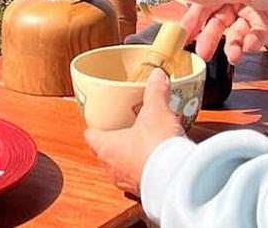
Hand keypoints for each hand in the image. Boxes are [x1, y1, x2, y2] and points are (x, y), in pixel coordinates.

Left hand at [84, 69, 186, 194]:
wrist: (176, 179)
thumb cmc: (156, 147)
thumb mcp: (156, 110)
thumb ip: (155, 91)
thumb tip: (157, 76)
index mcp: (107, 147)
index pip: (91, 136)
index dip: (95, 127)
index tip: (99, 120)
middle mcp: (113, 168)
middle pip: (105, 153)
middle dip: (114, 142)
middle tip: (124, 128)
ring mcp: (127, 182)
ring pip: (122, 168)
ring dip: (130, 158)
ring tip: (143, 144)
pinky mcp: (144, 191)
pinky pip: (140, 178)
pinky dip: (146, 170)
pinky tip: (157, 161)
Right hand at [179, 0, 267, 64]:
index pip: (205, 2)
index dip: (193, 18)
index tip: (182, 35)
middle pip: (217, 21)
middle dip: (210, 37)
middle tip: (202, 54)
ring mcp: (251, 14)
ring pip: (233, 33)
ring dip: (231, 45)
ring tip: (232, 56)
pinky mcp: (264, 29)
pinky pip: (250, 40)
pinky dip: (249, 45)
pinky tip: (250, 47)